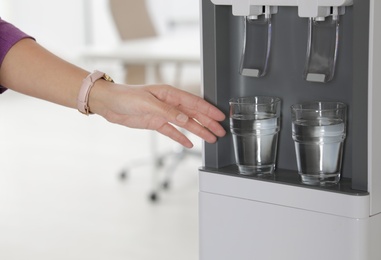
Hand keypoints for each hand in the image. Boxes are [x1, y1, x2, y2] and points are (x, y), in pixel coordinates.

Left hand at [90, 83, 225, 147]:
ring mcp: (163, 114)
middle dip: (208, 123)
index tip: (220, 117)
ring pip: (186, 124)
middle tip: (221, 131)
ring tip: (211, 139)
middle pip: (194, 114)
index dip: (208, 110)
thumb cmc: (125, 97)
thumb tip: (185, 118)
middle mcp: (169, 103)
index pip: (194, 102)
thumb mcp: (148, 103)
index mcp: (169, 94)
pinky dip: (181, 138)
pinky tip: (189, 143)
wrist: (108, 104)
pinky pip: (172, 131)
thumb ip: (168, 111)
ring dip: (199, 131)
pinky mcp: (156, 123)